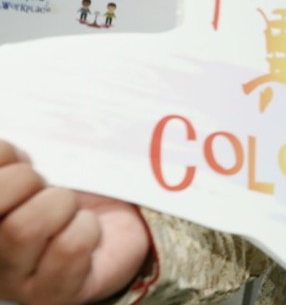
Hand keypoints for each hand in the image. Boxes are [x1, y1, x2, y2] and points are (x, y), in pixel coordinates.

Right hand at [0, 141, 150, 304]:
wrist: (118, 223)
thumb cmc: (69, 192)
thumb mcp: (35, 168)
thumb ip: (9, 160)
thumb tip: (6, 151)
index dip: (7, 159)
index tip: (25, 163)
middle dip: (29, 180)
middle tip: (48, 187)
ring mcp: (17, 284)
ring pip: (24, 228)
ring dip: (61, 206)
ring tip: (72, 212)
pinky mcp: (55, 296)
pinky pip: (68, 249)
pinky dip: (87, 229)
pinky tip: (89, 233)